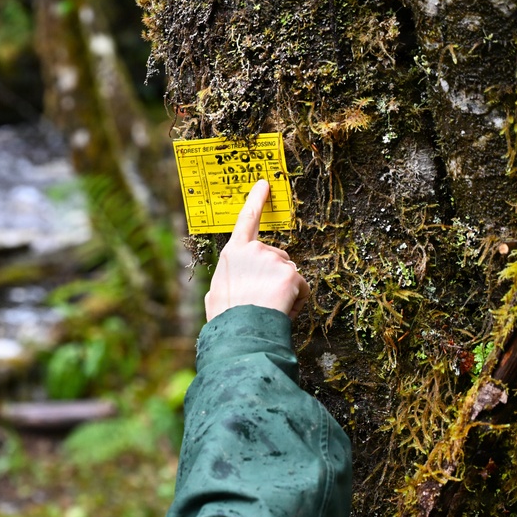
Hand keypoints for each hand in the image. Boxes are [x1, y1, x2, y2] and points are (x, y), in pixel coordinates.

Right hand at [204, 179, 309, 320]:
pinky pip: (301, 288)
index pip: (246, 220)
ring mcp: (274, 260)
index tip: (265, 183)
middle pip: (276, 256)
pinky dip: (296, 301)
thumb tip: (225, 289)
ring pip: (289, 273)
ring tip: (268, 308)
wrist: (240, 332)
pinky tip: (282, 310)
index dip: (256, 200)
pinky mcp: (291, 274)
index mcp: (233, 252)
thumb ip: (226, 281)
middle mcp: (254, 250)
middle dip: (275, 276)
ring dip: (285, 290)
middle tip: (261, 299)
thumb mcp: (215, 294)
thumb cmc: (226, 319)